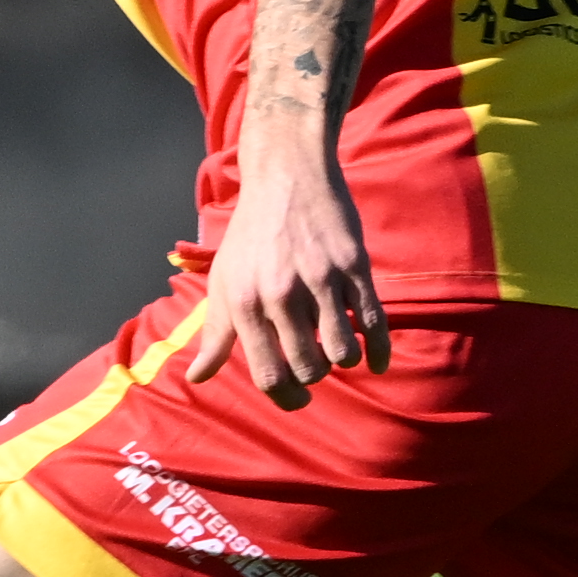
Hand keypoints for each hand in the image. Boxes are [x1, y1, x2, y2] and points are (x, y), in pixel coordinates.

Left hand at [198, 154, 385, 403]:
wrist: (285, 178)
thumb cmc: (249, 237)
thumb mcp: (224, 283)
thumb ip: (216, 334)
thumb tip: (198, 378)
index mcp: (245, 303)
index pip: (269, 375)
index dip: (286, 397)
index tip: (295, 397)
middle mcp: (281, 295)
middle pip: (308, 368)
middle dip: (314, 377)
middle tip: (314, 369)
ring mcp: (321, 281)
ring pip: (343, 352)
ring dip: (343, 360)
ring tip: (336, 351)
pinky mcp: (354, 267)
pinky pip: (374, 322)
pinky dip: (379, 351)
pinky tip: (377, 362)